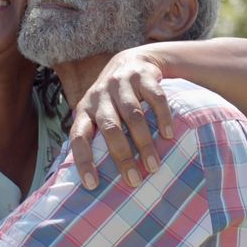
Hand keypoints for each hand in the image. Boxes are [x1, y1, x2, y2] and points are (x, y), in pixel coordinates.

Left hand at [70, 46, 174, 188]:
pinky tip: (168, 135)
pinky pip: (155, 98)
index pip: (79, 136)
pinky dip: (162, 117)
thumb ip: (95, 137)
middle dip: (121, 155)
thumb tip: (94, 181)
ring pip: (133, 115)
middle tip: (133, 180)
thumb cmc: (112, 101)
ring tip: (153, 166)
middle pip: (110, 127)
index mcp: (85, 109)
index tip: (92, 184)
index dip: (83, 160)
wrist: (131, 61)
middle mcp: (100, 95)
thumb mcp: (97, 114)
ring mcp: (122, 83)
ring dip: (143, 142)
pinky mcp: (143, 76)